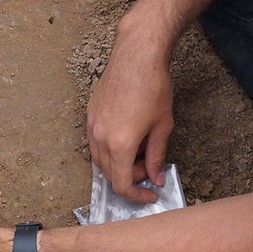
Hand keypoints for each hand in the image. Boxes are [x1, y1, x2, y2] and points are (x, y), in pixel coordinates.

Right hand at [87, 19, 175, 203]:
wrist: (137, 56)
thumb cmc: (153, 87)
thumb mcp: (162, 126)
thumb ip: (156, 156)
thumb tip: (155, 177)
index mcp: (119, 144)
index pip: (121, 184)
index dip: (137, 195)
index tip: (150, 195)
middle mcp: (100, 137)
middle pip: (108, 173)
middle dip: (129, 177)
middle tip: (148, 168)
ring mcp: (92, 124)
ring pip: (99, 158)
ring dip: (118, 163)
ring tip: (139, 149)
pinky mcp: (91, 113)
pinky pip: (96, 141)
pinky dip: (110, 148)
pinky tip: (128, 135)